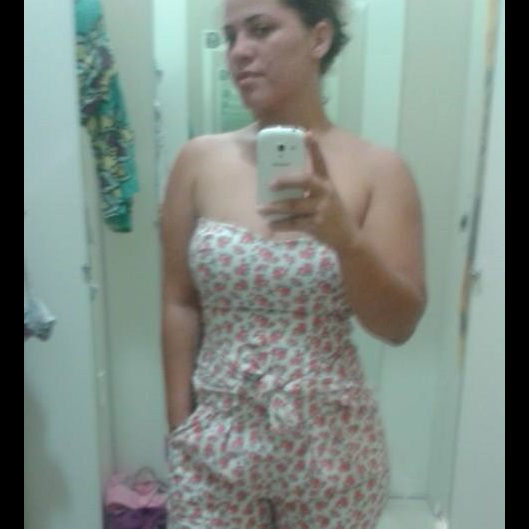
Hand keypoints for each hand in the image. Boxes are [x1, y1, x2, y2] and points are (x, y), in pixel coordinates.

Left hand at [257, 131, 355, 250]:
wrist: (347, 237)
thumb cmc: (332, 214)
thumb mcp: (327, 197)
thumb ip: (310, 189)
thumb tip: (280, 184)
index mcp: (327, 183)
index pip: (320, 162)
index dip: (314, 148)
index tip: (306, 133)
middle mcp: (325, 193)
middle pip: (305, 181)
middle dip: (286, 180)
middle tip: (270, 183)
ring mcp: (321, 209)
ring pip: (293, 206)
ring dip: (275, 208)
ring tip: (260, 209)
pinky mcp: (317, 225)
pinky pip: (294, 223)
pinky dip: (281, 224)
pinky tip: (270, 224)